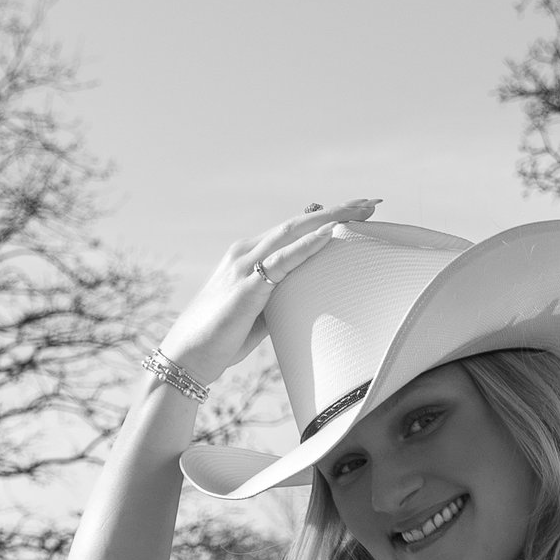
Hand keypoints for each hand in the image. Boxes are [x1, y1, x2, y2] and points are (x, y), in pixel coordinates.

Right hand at [156, 199, 377, 395]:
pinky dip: (307, 246)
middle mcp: (245, 252)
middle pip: (298, 223)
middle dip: (337, 210)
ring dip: (330, 219)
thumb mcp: (260, 313)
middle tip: (371, 203)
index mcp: (248, 255)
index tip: (358, 212)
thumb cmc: (223, 339)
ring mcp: (243, 266)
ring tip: (362, 211)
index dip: (325, 218)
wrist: (187, 357)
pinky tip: (330, 235)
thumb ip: (281, 299)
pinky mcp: (245, 287)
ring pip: (293, 233)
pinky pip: (282, 261)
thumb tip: (309, 299)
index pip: (293, 230)